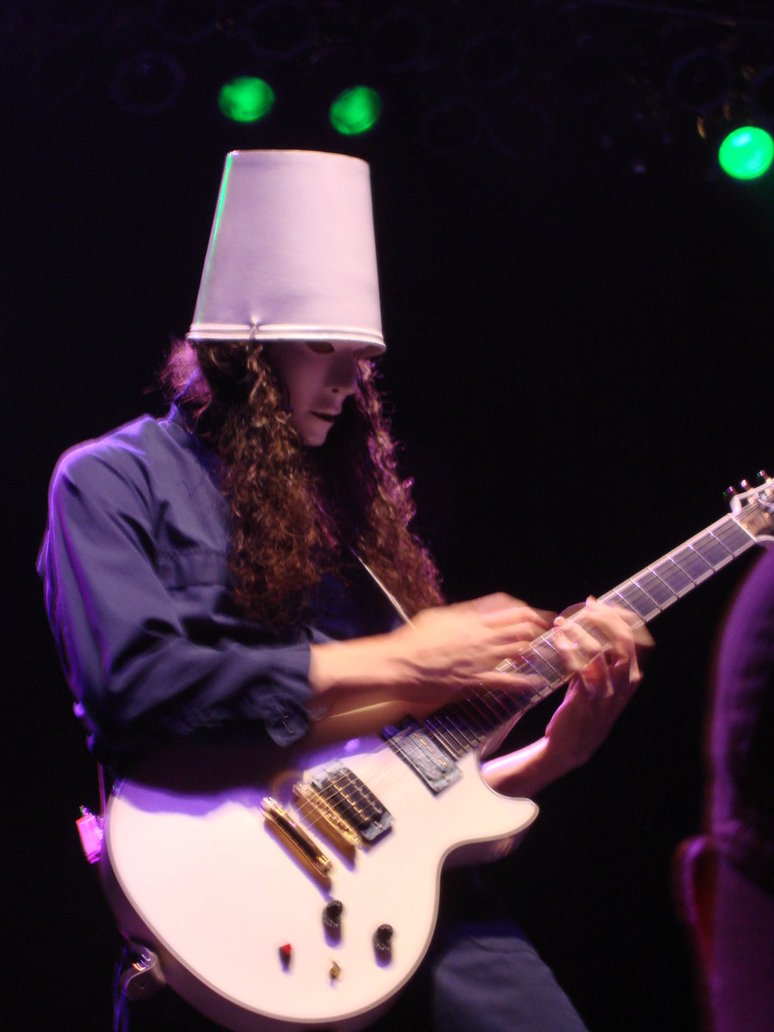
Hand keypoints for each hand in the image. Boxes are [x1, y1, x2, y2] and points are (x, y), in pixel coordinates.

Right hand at [391, 592, 554, 704]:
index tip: (541, 614)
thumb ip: (462, 613)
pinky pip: (504, 681)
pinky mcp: (474, 680)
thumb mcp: (440, 616)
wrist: (399, 663)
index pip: (511, 609)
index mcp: (471, 618)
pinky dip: (522, 681)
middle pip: (520, 627)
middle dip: (539, 628)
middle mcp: (480, 636)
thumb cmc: (414, 638)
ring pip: (517, 649)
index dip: (531, 611)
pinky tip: (534, 681)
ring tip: (544, 650)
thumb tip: (478, 611)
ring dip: (533, 649)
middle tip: (551, 631)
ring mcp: (479, 658)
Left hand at [542, 598, 652, 771]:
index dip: (615, 615)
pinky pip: (581, 667)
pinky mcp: (588, 699)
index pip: (632, 638)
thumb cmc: (581, 711)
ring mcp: (608, 692)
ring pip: (601, 651)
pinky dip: (568, 649)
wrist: (569, 747)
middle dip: (603, 618)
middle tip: (583, 607)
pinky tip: (557, 640)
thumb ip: (596, 659)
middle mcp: (624, 684)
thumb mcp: (595, 683)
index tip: (594, 602)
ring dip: (579, 631)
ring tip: (562, 622)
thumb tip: (586, 625)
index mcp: (630, 677)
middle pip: (623, 641)